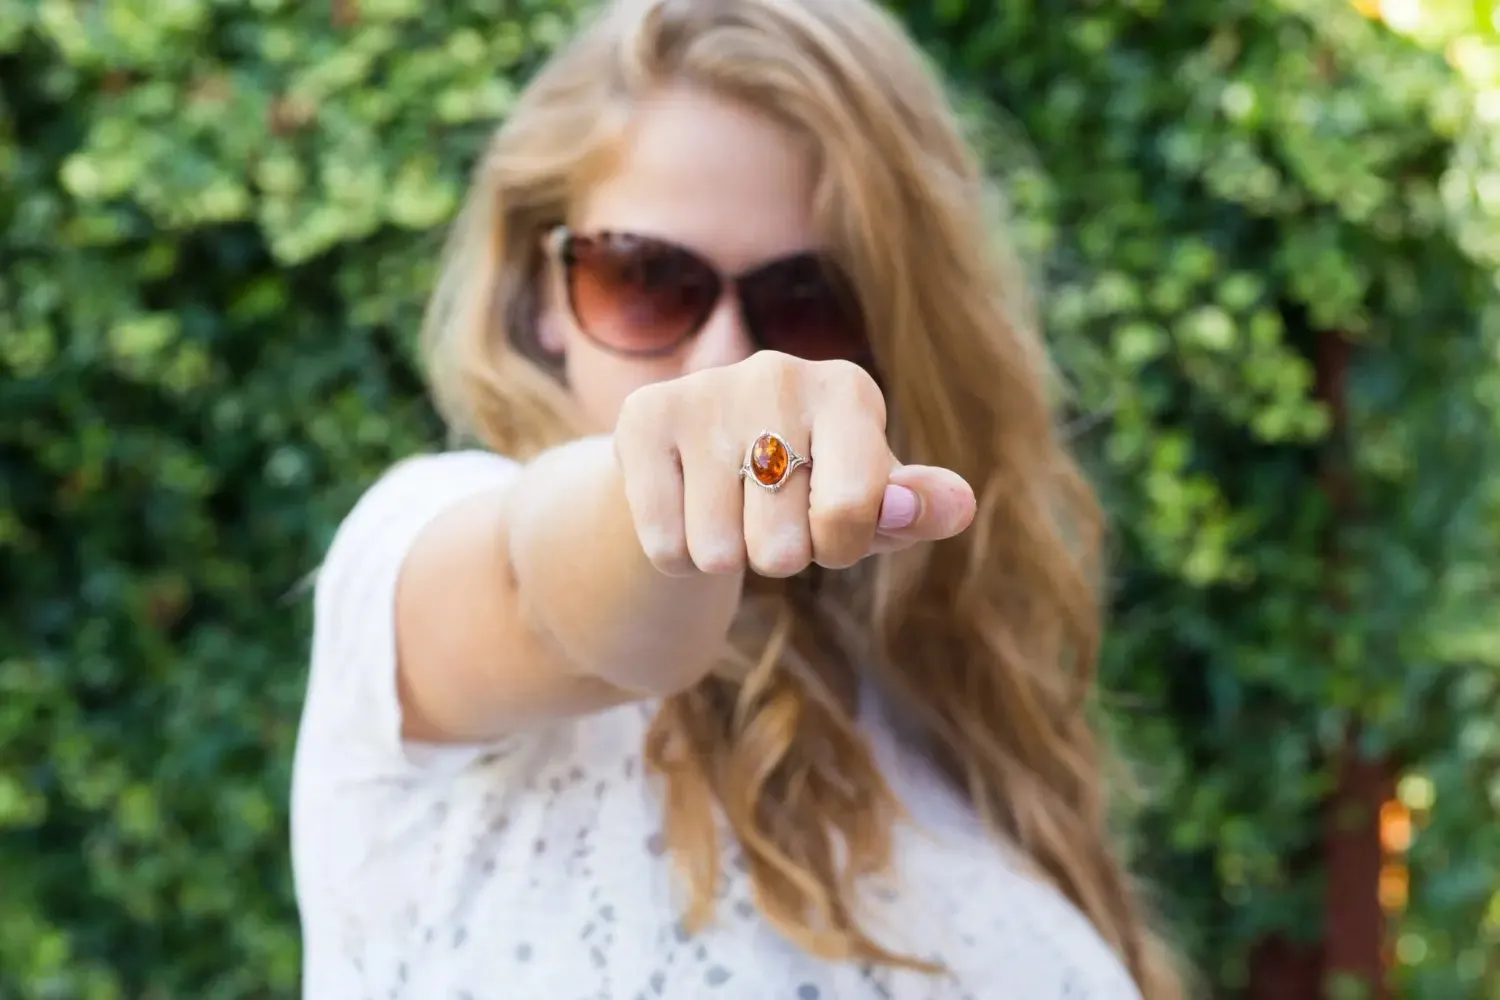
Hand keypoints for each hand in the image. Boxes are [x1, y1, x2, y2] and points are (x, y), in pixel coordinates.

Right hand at [613, 352, 977, 577]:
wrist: (697, 462)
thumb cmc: (807, 486)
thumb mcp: (869, 502)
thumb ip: (916, 509)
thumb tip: (957, 506)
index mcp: (848, 390)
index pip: (854, 514)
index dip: (840, 548)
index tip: (831, 528)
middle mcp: (779, 374)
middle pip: (783, 546)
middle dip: (778, 556)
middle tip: (769, 518)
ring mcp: (705, 391)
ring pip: (718, 552)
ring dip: (725, 557)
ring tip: (727, 513)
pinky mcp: (643, 417)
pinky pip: (666, 544)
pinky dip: (677, 554)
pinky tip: (685, 511)